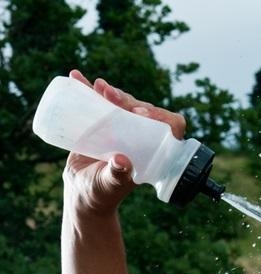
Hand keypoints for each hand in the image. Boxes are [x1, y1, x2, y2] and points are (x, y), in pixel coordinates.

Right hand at [63, 69, 186, 216]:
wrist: (82, 192)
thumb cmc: (101, 194)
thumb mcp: (109, 185)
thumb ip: (117, 176)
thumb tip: (122, 162)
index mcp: (153, 151)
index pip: (169, 128)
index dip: (161, 117)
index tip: (140, 113)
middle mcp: (141, 138)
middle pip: (143, 110)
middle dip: (128, 100)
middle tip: (110, 95)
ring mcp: (122, 128)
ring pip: (123, 103)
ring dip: (111, 92)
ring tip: (97, 86)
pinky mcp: (103, 123)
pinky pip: (99, 102)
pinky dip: (88, 89)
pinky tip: (77, 78)